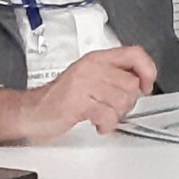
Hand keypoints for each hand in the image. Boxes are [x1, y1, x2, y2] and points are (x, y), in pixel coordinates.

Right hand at [0, 45, 157, 143]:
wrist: (30, 111)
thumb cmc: (60, 97)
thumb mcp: (89, 78)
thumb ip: (113, 75)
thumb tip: (141, 81)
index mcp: (96, 59)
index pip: (135, 54)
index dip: (148, 70)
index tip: (147, 85)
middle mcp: (91, 68)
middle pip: (131, 83)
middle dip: (128, 102)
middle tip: (115, 107)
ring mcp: (83, 84)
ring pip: (122, 100)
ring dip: (117, 114)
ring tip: (104, 115)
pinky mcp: (76, 102)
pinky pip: (107, 115)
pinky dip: (107, 125)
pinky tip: (99, 124)